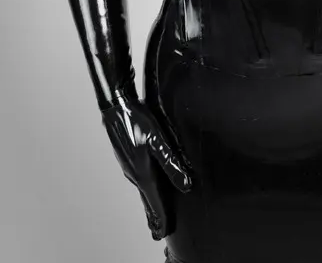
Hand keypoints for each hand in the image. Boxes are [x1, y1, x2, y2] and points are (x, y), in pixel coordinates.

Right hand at [101, 93, 193, 240]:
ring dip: (149, 203)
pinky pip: (139, 180)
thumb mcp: (159, 141)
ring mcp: (129, 166)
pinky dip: (145, 191)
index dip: (161, 219)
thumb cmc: (137, 121)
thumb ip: (172, 163)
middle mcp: (134, 173)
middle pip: (147, 200)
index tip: (164, 233)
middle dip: (154, 216)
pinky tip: (148, 187)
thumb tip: (186, 185)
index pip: (154, 203)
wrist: (116, 107)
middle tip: (158, 232)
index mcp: (143, 173)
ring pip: (142, 190)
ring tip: (154, 214)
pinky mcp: (128, 158)